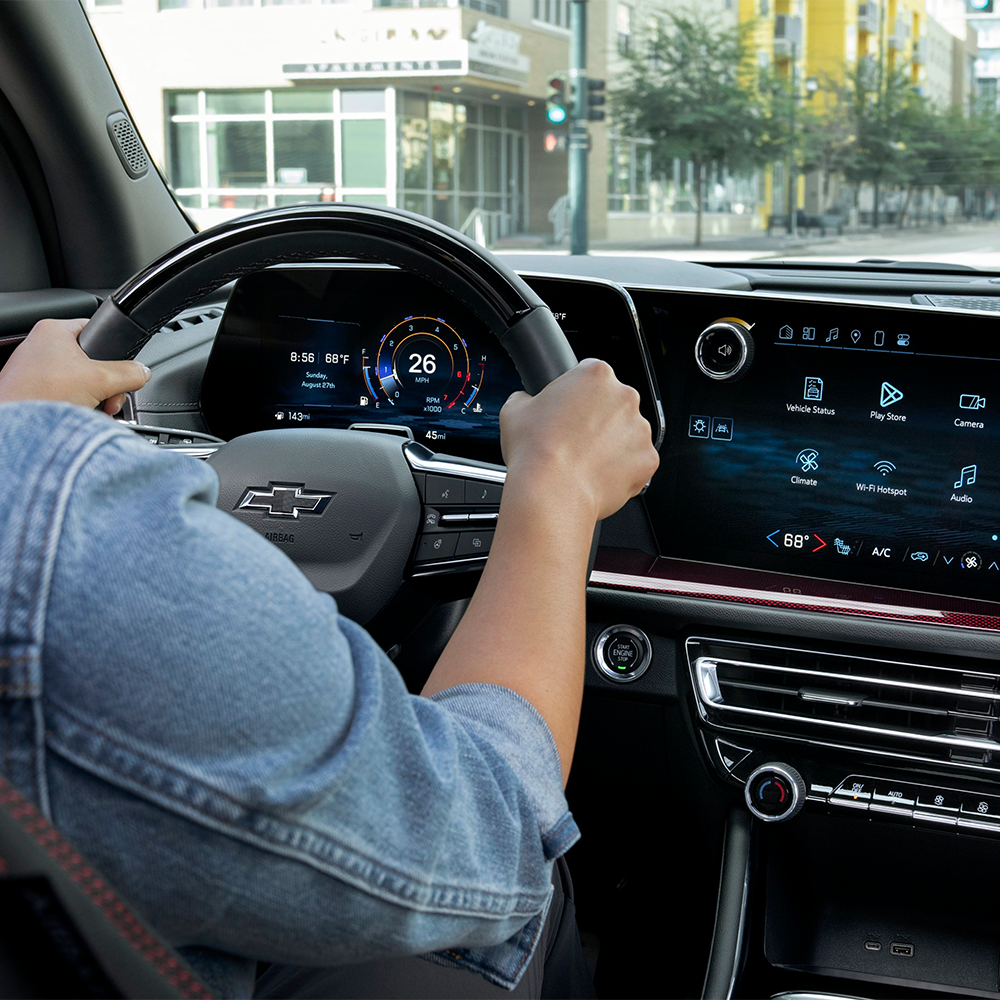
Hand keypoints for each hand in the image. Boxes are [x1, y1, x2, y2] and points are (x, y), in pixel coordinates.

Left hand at [0, 318, 150, 415]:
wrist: (17, 431)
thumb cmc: (41, 395)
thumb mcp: (101, 379)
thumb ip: (129, 373)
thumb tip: (142, 372)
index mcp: (54, 330)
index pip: (97, 331)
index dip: (114, 352)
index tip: (121, 372)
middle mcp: (41, 345)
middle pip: (92, 361)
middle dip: (107, 385)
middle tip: (109, 399)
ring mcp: (35, 369)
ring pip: (81, 380)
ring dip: (95, 397)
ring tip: (95, 410)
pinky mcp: (33, 391)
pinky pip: (66, 394)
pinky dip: (78, 406)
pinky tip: (81, 417)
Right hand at [500, 358, 658, 521]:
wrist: (551, 492)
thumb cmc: (535, 451)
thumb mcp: (514, 411)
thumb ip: (526, 399)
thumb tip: (525, 402)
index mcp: (595, 375)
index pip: (591, 376)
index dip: (577, 396)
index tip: (569, 412)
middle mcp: (624, 397)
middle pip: (614, 404)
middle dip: (598, 420)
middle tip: (574, 439)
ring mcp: (640, 429)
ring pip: (627, 434)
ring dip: (612, 444)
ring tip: (584, 462)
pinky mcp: (648, 459)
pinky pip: (637, 462)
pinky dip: (623, 470)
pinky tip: (598, 476)